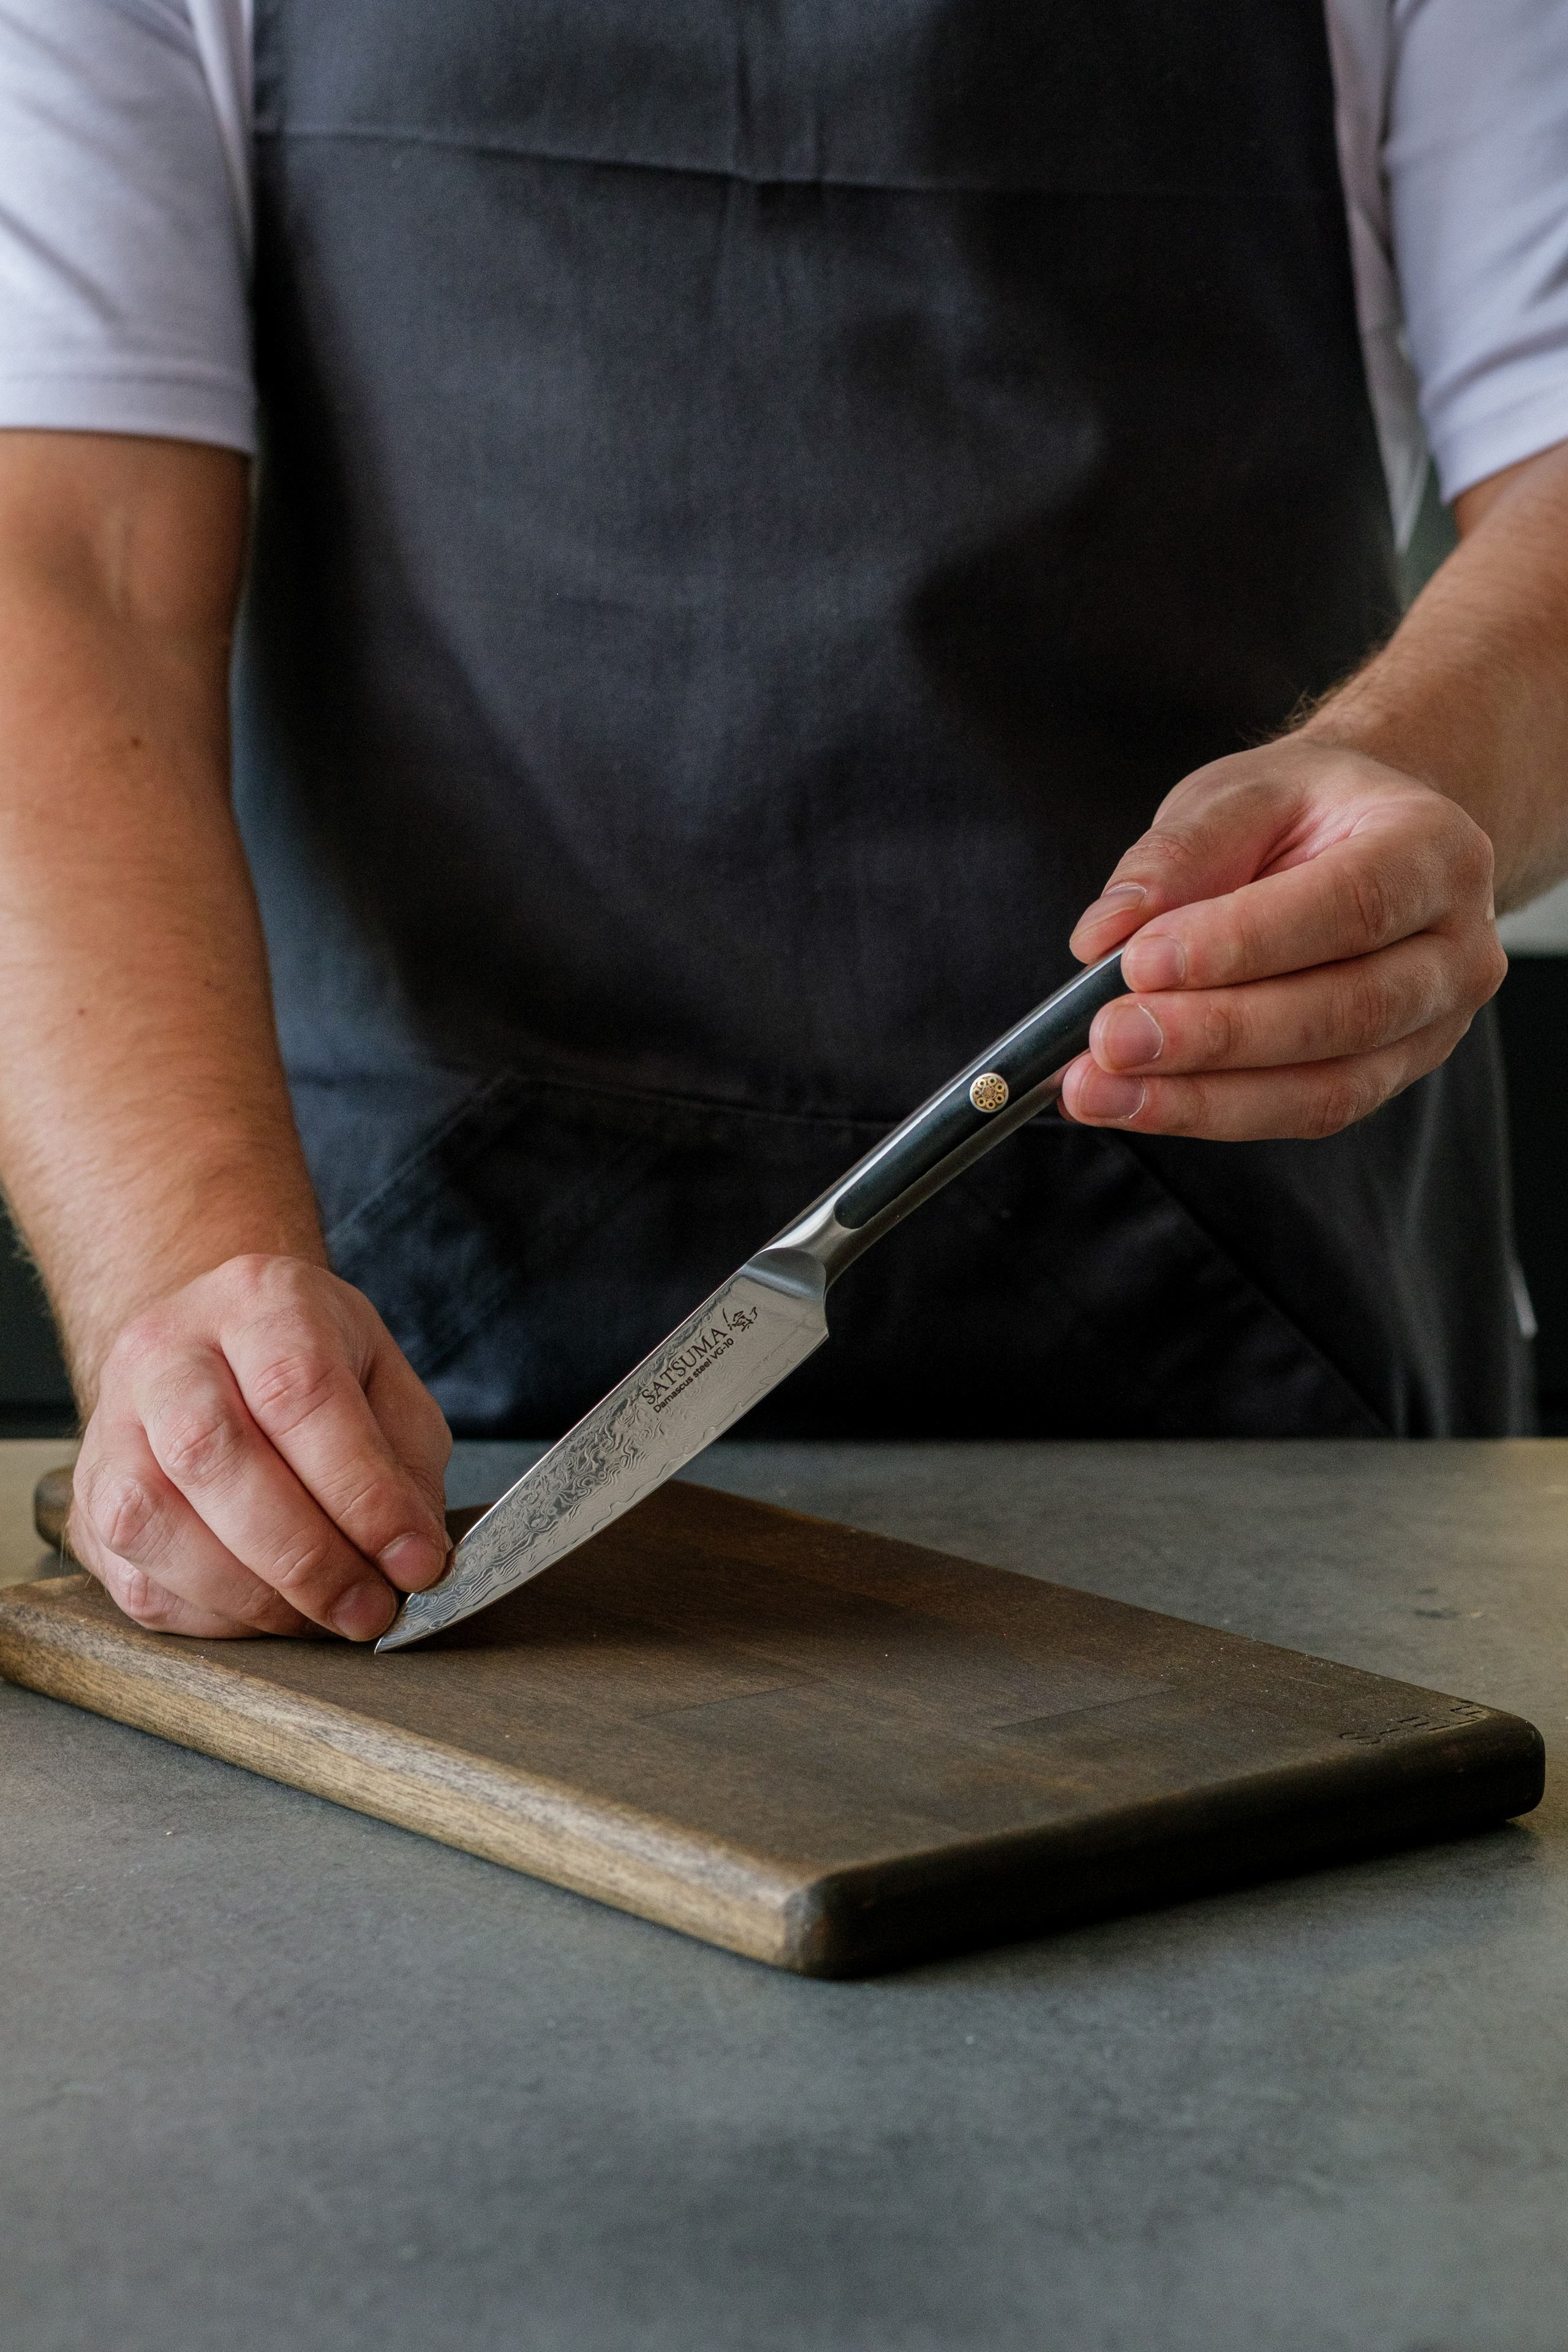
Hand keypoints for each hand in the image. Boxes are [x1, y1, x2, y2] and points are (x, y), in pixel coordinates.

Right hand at [68, 1256, 451, 1638]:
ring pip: (151, 1519)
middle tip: (369, 1609)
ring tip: (321, 1616)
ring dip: (250, 1593)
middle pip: (211, 1453)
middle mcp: (165, 1352)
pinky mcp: (88, 1501)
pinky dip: (211, 1615)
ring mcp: (110, 1425)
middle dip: (304, 1556)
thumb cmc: (308, 1368)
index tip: (413, 1562)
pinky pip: (134, 1577)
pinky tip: (266, 1612)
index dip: (360, 1492)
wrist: (213, 1350)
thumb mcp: (385, 1382)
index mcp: (257, 1301)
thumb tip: (411, 1558)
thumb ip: (406, 1464)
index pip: (297, 1392)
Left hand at [1059, 738, 1506, 1139]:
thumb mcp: (1239, 795)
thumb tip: (1102, 936)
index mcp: (1435, 849)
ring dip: (1202, 1099)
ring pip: (1327, 1087)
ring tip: (1099, 1089)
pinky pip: (1306, 1113)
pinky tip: (1132, 1101)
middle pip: (1344, 1011)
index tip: (1140, 963)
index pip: (1348, 906)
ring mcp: (1434, 1025)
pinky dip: (1211, 1114)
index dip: (1242, 943)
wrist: (1363, 842)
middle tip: (1108, 1038)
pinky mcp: (1390, 1077)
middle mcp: (1458, 948)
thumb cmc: (1304, 816)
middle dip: (1215, 1034)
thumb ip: (1175, 856)